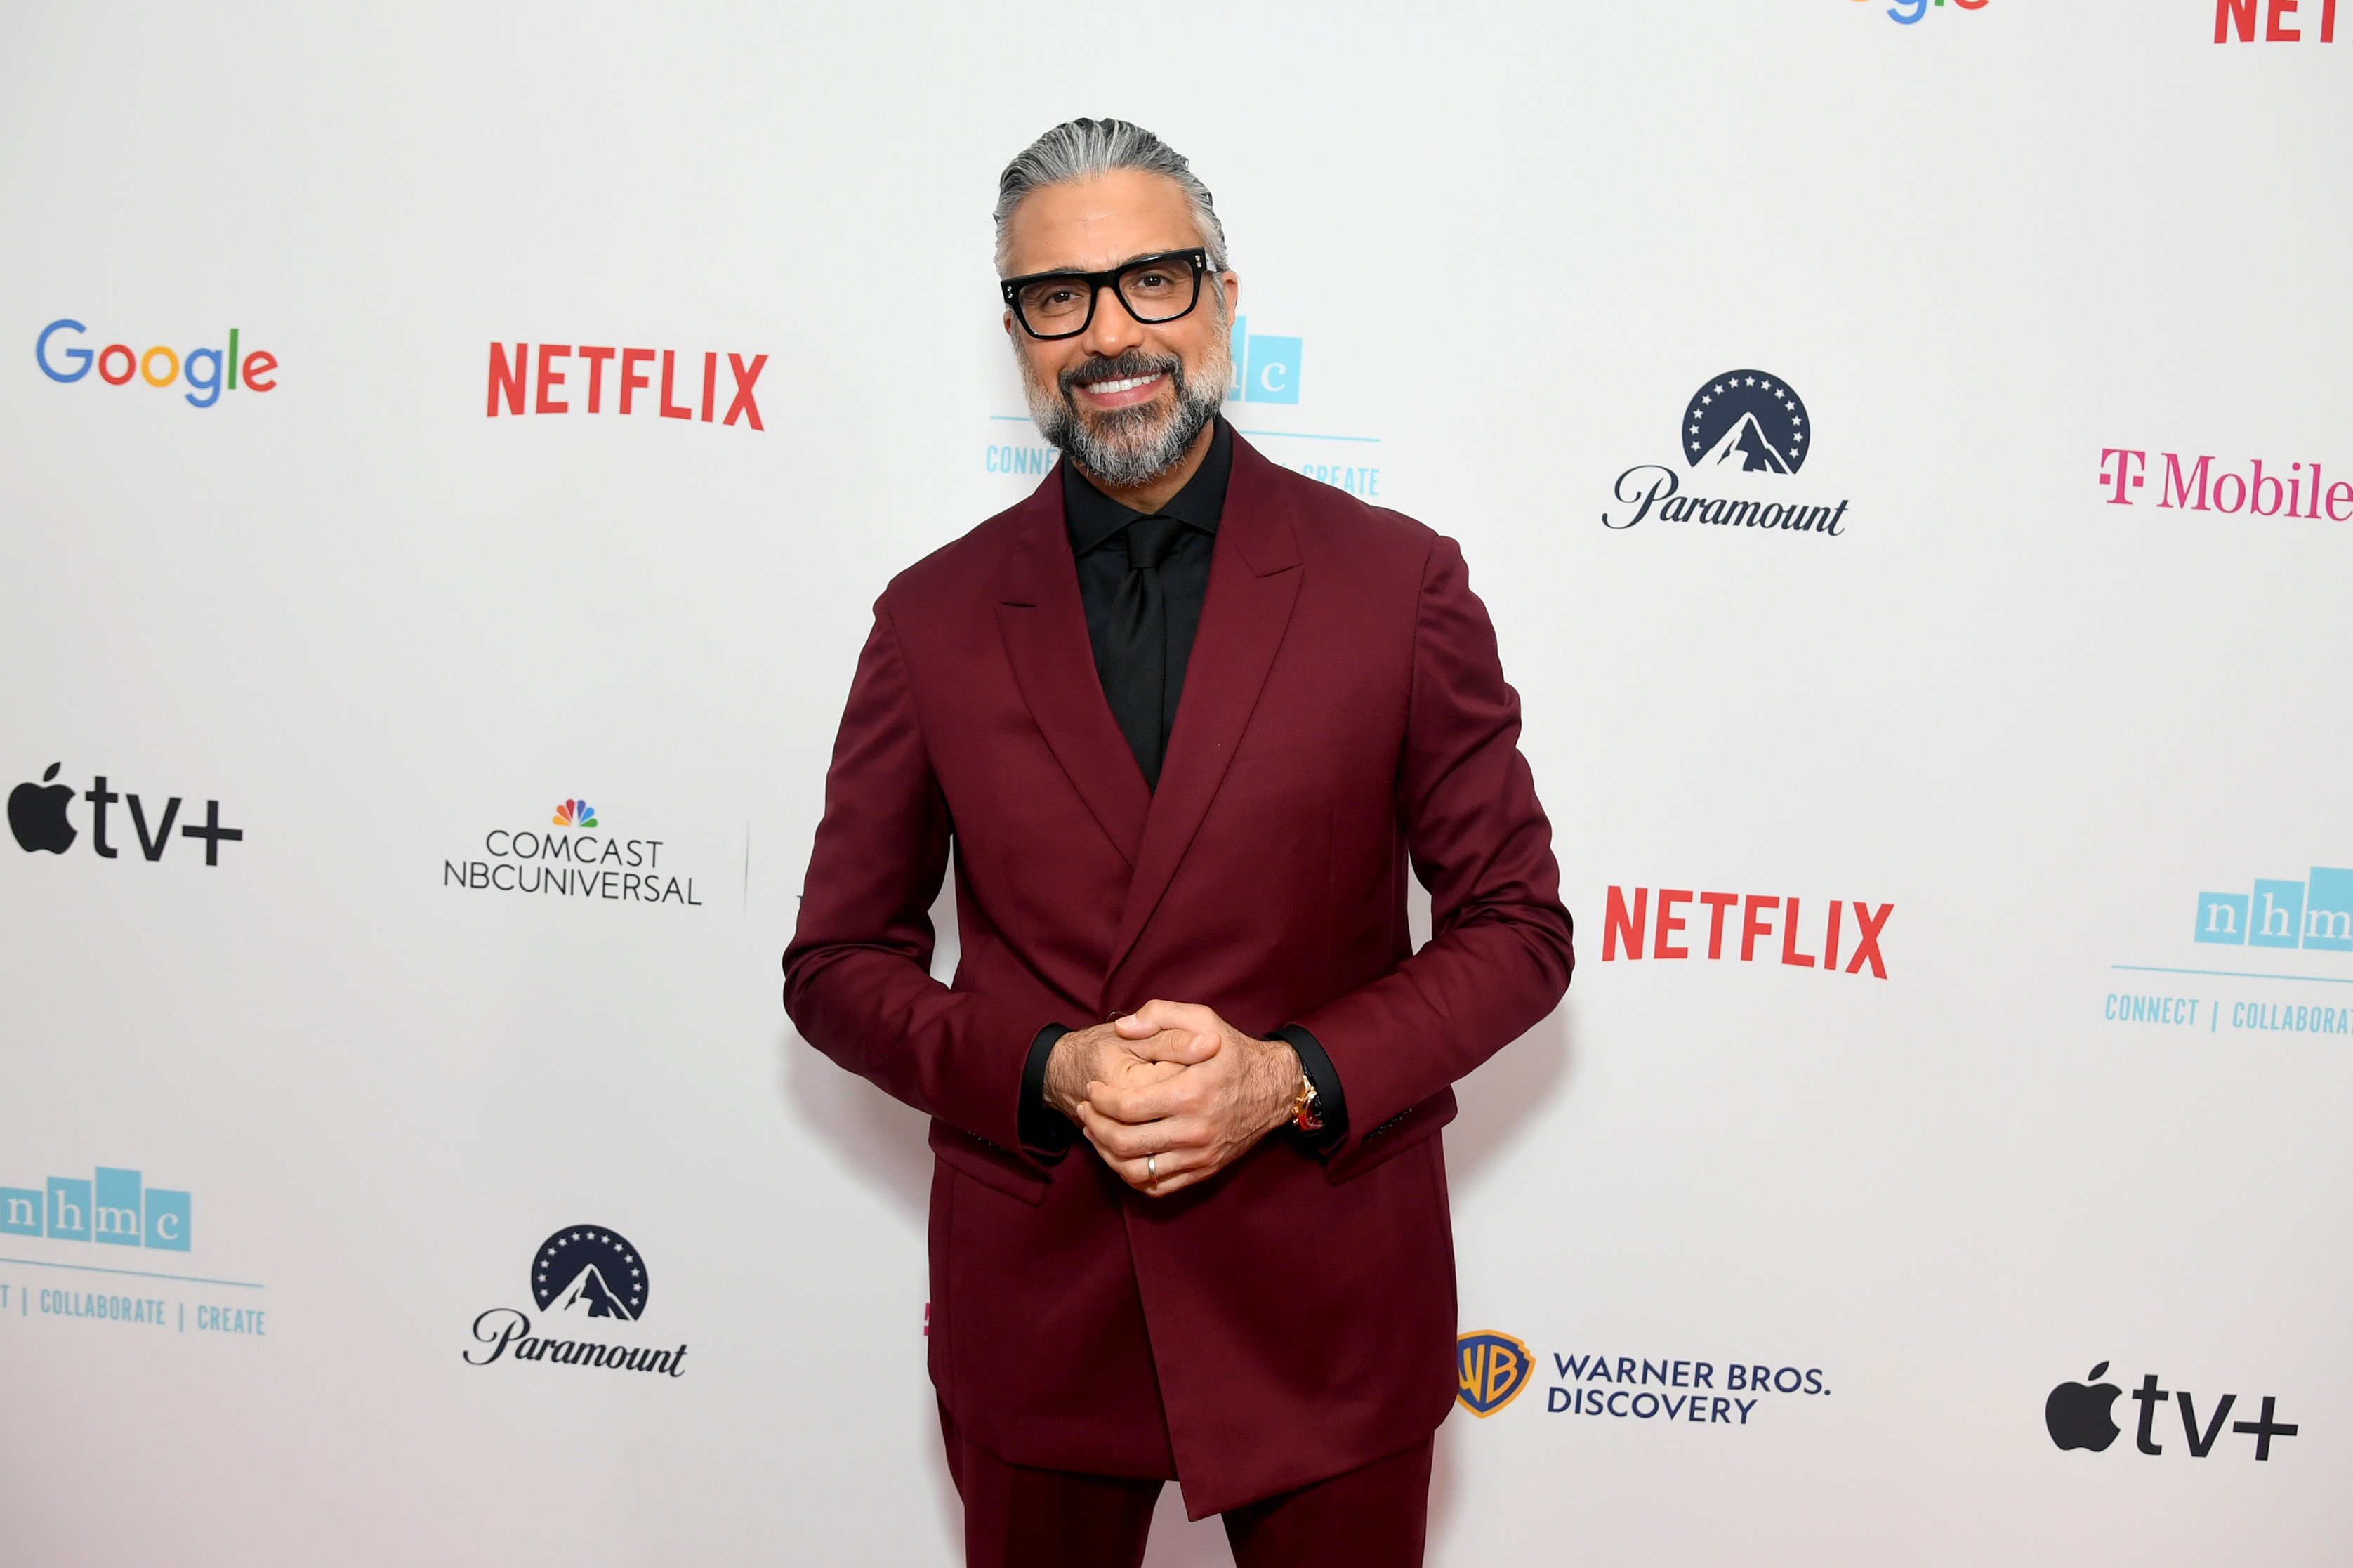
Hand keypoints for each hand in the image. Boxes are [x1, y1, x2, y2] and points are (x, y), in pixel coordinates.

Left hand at [1076, 1000, 1299, 1197]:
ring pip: (1136, 1170)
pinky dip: (1131, 1175)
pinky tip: (1121, 1154)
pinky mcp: (1204, 1170)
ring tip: (1095, 1133)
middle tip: (1085, 1110)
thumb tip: (1122, 1028)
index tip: (1092, 1089)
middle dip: (1095, 1126)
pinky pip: (1157, 1186)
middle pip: (1125, 1143)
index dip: (1099, 1100)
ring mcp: (1200, 1155)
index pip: (1127, 1107)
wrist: (1275, 1088)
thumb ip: (1159, 1015)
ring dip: (1106, 1154)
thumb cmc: (1234, 1052)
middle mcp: (1195, 1130)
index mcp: (1190, 1093)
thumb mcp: (1203, 1019)